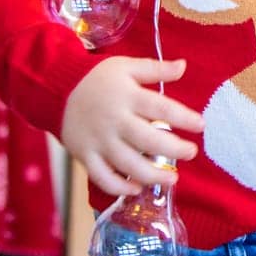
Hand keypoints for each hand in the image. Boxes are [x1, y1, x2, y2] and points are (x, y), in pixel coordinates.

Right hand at [61, 56, 202, 198]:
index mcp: (127, 96)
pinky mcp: (85, 156)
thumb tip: (183, 66)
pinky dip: (119, 188)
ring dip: (153, 175)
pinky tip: (137, 188)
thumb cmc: (97, 78)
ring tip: (173, 179)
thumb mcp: (126, 66)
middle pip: (148, 140)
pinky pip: (102, 178)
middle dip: (174, 150)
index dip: (184, 118)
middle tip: (191, 153)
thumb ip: (155, 68)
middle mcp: (114, 120)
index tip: (200, 125)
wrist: (55, 88)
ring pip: (128, 164)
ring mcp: (99, 141)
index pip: (161, 107)